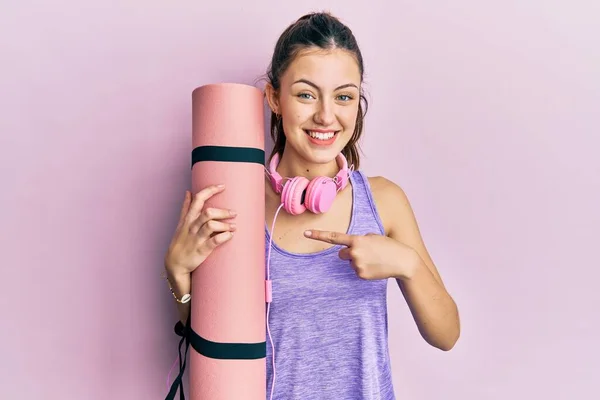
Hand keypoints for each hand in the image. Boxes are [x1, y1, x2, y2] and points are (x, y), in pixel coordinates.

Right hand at [164, 184, 236, 277]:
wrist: (175, 263)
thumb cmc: (181, 241)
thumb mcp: (181, 223)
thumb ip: (186, 207)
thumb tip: (188, 192)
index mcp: (188, 218)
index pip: (198, 199)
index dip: (210, 190)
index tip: (222, 186)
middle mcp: (192, 227)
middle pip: (207, 213)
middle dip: (223, 212)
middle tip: (234, 213)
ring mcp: (197, 238)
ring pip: (211, 226)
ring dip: (225, 225)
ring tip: (234, 227)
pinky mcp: (202, 250)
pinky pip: (214, 241)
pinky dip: (224, 237)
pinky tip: (230, 235)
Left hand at [303, 230, 419, 279]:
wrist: (402, 261)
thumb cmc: (388, 246)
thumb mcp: (372, 236)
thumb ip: (357, 240)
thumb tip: (348, 248)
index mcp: (357, 240)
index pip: (334, 237)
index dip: (318, 235)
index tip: (305, 233)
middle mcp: (354, 252)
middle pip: (341, 254)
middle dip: (350, 253)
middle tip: (366, 252)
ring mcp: (357, 265)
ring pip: (350, 263)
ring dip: (358, 261)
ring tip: (373, 259)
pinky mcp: (360, 275)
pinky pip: (356, 270)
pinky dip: (363, 269)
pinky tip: (374, 266)